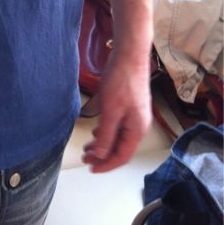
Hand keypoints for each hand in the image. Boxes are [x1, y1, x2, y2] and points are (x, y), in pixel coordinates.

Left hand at [82, 53, 151, 172]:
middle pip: (120, 148)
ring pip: (118, 137)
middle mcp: (139, 126)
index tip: (91, 168)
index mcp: (137, 130)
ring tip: (88, 148)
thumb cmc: (121, 82)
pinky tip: (97, 132)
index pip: (122, 156)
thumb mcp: (110, 111)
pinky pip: (118, 126)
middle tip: (86, 158)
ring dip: (103, 144)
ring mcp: (135, 116)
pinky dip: (106, 132)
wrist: (130, 56)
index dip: (106, 164)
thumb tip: (101, 155)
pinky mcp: (129, 106)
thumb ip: (106, 135)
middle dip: (103, 155)